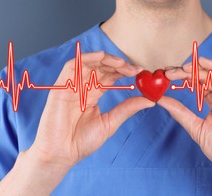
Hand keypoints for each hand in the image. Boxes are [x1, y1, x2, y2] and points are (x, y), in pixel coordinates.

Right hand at [32, 51, 153, 166]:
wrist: (61, 154)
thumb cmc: (82, 141)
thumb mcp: (110, 123)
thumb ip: (127, 108)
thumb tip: (150, 100)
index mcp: (93, 94)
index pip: (110, 76)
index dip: (124, 71)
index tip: (140, 71)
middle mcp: (82, 87)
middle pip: (101, 67)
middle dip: (118, 65)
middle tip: (134, 69)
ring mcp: (71, 85)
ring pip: (89, 63)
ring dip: (105, 59)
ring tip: (121, 63)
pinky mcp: (60, 87)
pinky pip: (72, 66)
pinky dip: (86, 58)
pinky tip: (101, 56)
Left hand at [159, 57, 211, 194]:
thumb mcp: (195, 126)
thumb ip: (179, 111)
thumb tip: (160, 99)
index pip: (196, 80)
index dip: (181, 75)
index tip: (165, 74)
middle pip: (204, 73)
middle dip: (185, 70)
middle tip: (169, 72)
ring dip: (199, 66)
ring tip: (183, 68)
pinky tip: (202, 62)